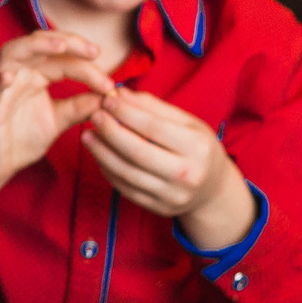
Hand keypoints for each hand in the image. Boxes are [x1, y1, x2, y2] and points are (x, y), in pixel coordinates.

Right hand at [0, 33, 110, 242]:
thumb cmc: (22, 140)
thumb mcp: (58, 121)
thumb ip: (80, 107)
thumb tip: (109, 96)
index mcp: (38, 75)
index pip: (65, 61)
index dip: (89, 68)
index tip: (111, 85)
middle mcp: (20, 73)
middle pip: (43, 44)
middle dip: (69, 43)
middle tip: (94, 52)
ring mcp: (2, 84)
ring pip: (15, 51)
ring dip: (37, 45)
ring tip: (60, 46)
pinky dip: (1, 78)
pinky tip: (10, 77)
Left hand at [85, 90, 255, 249]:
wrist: (213, 190)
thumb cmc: (198, 148)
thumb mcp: (187, 122)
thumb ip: (153, 107)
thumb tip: (119, 93)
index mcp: (197, 147)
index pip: (154, 127)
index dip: (126, 112)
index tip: (107, 100)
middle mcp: (187, 174)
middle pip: (137, 151)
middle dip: (110, 131)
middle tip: (93, 115)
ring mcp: (173, 195)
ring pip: (127, 173)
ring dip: (102, 153)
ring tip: (88, 135)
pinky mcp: (159, 209)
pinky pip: (126, 189)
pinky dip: (108, 171)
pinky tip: (99, 155)